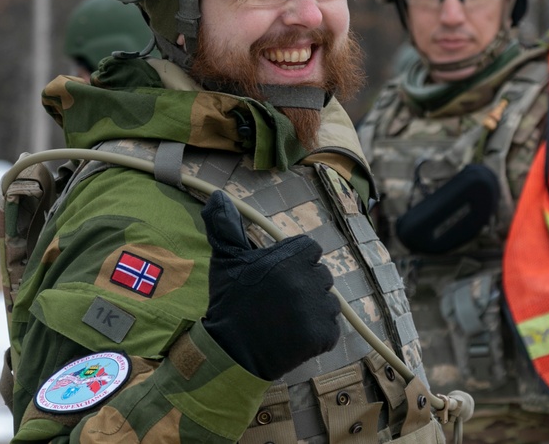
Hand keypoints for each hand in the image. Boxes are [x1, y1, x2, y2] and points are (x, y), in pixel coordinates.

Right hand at [201, 190, 340, 379]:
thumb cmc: (230, 303)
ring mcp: (318, 308)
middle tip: (280, 301)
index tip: (279, 276)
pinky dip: (317, 334)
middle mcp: (308, 279)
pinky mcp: (323, 334)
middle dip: (305, 285)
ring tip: (286, 320)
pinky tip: (294, 336)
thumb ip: (226, 225)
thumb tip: (217, 196)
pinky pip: (331, 328)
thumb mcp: (226, 260)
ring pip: (328, 301)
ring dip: (313, 309)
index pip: (311, 249)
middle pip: (321, 275)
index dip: (296, 262)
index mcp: (291, 256)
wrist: (231, 352)